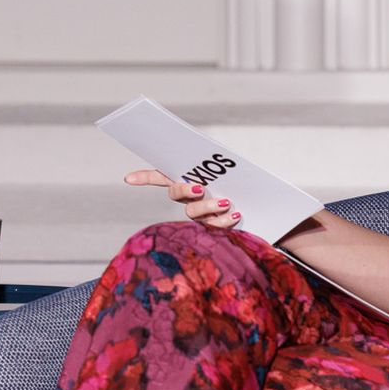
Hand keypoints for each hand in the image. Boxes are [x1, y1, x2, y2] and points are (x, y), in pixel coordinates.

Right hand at [123, 168, 241, 228]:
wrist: (260, 203)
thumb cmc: (241, 182)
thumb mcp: (229, 169)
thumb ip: (216, 165)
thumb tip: (212, 162)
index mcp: (187, 179)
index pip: (160, 177)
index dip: (144, 177)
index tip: (128, 178)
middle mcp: (188, 199)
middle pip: (176, 194)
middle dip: (184, 190)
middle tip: (199, 188)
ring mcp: (199, 215)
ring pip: (193, 213)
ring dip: (208, 207)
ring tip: (225, 202)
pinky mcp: (213, 227)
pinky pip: (213, 227)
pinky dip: (224, 221)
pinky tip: (235, 214)